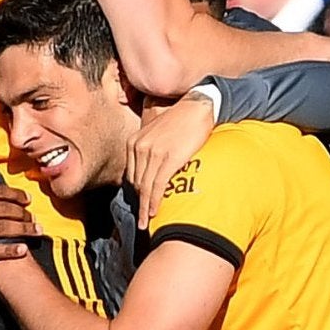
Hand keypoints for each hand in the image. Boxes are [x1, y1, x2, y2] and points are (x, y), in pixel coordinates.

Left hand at [129, 92, 217, 226]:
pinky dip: (155, 201)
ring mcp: (153, 153)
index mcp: (134, 142)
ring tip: (146, 222)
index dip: (136, 193)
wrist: (197, 107)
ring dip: (146, 208)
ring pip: (145, 187)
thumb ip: (150, 149)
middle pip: (137, 183)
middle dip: (139, 203)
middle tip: (142, 220)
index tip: (138, 206)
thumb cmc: (181, 121)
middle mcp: (140, 147)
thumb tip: (152, 168)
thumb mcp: (157, 132)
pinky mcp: (168, 158)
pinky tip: (155, 212)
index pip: (131, 174)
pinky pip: (158, 185)